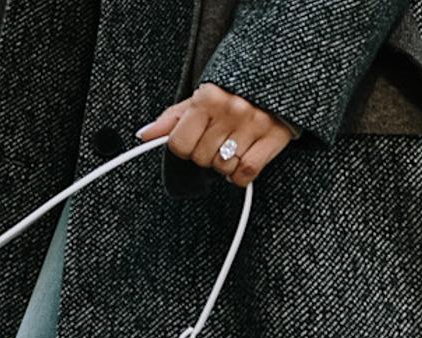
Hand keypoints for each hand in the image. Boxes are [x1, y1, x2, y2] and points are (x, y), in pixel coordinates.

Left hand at [137, 83, 295, 187]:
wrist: (278, 76)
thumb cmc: (234, 90)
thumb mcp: (200, 98)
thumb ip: (172, 119)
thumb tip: (143, 135)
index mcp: (208, 98)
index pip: (179, 144)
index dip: (185, 148)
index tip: (195, 141)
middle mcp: (230, 110)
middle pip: (201, 158)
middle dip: (206, 156)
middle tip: (218, 141)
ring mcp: (253, 124)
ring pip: (223, 168)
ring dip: (225, 166)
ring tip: (233, 148)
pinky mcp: (273, 138)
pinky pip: (246, 174)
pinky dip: (240, 176)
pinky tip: (242, 160)